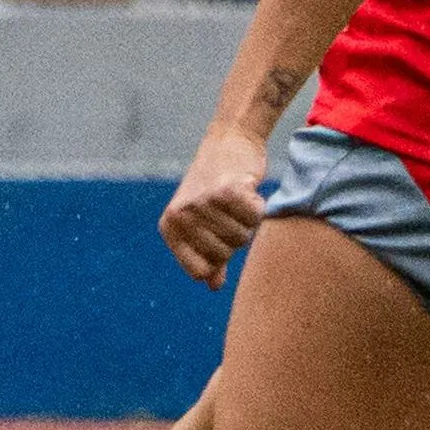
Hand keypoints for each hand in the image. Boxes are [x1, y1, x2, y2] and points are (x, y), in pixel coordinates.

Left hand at [160, 128, 270, 288]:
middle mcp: (181, 215)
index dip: (216, 261)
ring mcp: (202, 202)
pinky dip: (258, 207)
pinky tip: (248, 190)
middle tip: (229, 212)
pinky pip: (254, 218)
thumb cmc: (216, 187)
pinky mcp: (226, 190)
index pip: (197, 271)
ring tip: (236, 200)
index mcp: (170, 227)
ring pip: (241, 238)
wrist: (229, 142)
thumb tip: (212, 287)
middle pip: (223, 254)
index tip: (218, 238)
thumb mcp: (204, 223)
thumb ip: (209, 257)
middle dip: (234, 238)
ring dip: (247, 222)